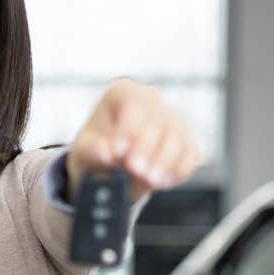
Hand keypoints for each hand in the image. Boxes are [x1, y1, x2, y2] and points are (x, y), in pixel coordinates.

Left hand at [66, 77, 203, 204]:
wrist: (108, 167)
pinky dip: (178, 170)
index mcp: (123, 93)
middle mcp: (152, 101)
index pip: (133, 104)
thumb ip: (93, 150)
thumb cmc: (95, 150)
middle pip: (157, 122)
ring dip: (164, 162)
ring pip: (177, 139)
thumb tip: (107, 153)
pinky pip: (190, 156)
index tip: (118, 151)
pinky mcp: (187, 142)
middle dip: (146, 149)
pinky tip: (162, 182)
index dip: (129, 129)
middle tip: (135, 170)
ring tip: (149, 180)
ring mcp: (173, 121)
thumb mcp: (83, 150)